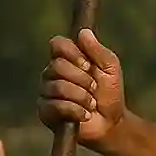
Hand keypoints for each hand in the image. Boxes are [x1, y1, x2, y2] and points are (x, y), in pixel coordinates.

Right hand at [37, 28, 125, 145]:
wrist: (111, 122)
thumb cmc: (110, 93)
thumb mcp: (110, 68)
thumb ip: (98, 51)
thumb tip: (84, 32)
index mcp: (66, 59)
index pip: (57, 44)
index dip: (72, 53)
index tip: (88, 64)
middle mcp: (52, 73)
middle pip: (57, 66)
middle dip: (82, 79)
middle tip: (94, 88)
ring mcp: (46, 92)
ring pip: (57, 87)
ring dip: (82, 96)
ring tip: (92, 104)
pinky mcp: (45, 111)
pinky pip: (56, 106)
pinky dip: (76, 110)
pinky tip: (85, 115)